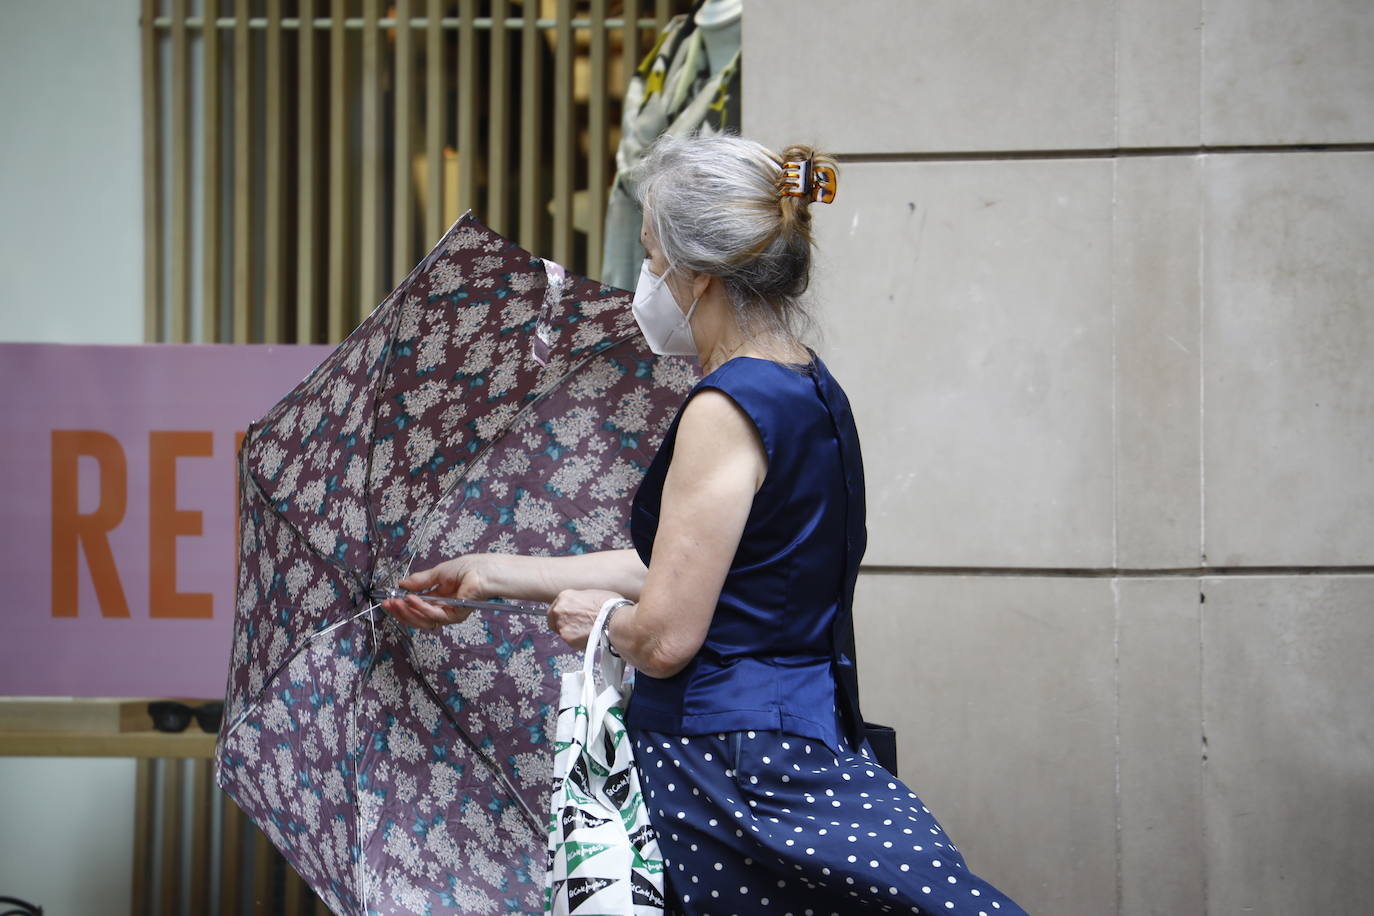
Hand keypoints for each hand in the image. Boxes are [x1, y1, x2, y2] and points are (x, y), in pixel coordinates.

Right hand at [380, 555, 494, 629]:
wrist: (484, 569)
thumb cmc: (467, 568)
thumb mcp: (437, 573)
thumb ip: (420, 581)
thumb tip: (402, 584)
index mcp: (438, 600)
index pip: (416, 609)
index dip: (400, 607)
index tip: (387, 601)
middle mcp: (443, 610)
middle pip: (417, 619)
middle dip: (401, 612)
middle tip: (388, 604)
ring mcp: (449, 614)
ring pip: (423, 621)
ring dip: (408, 611)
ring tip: (398, 602)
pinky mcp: (455, 616)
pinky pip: (434, 616)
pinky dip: (421, 608)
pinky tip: (412, 599)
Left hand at [547, 588, 623, 650]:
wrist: (614, 618)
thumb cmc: (608, 605)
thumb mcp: (591, 594)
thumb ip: (579, 601)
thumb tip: (581, 607)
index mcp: (565, 597)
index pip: (554, 608)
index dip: (561, 615)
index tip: (566, 619)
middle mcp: (559, 610)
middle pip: (553, 621)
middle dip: (562, 625)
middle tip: (574, 628)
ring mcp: (562, 625)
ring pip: (562, 632)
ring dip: (571, 633)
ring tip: (586, 632)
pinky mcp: (567, 638)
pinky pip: (570, 642)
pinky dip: (578, 642)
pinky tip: (588, 637)